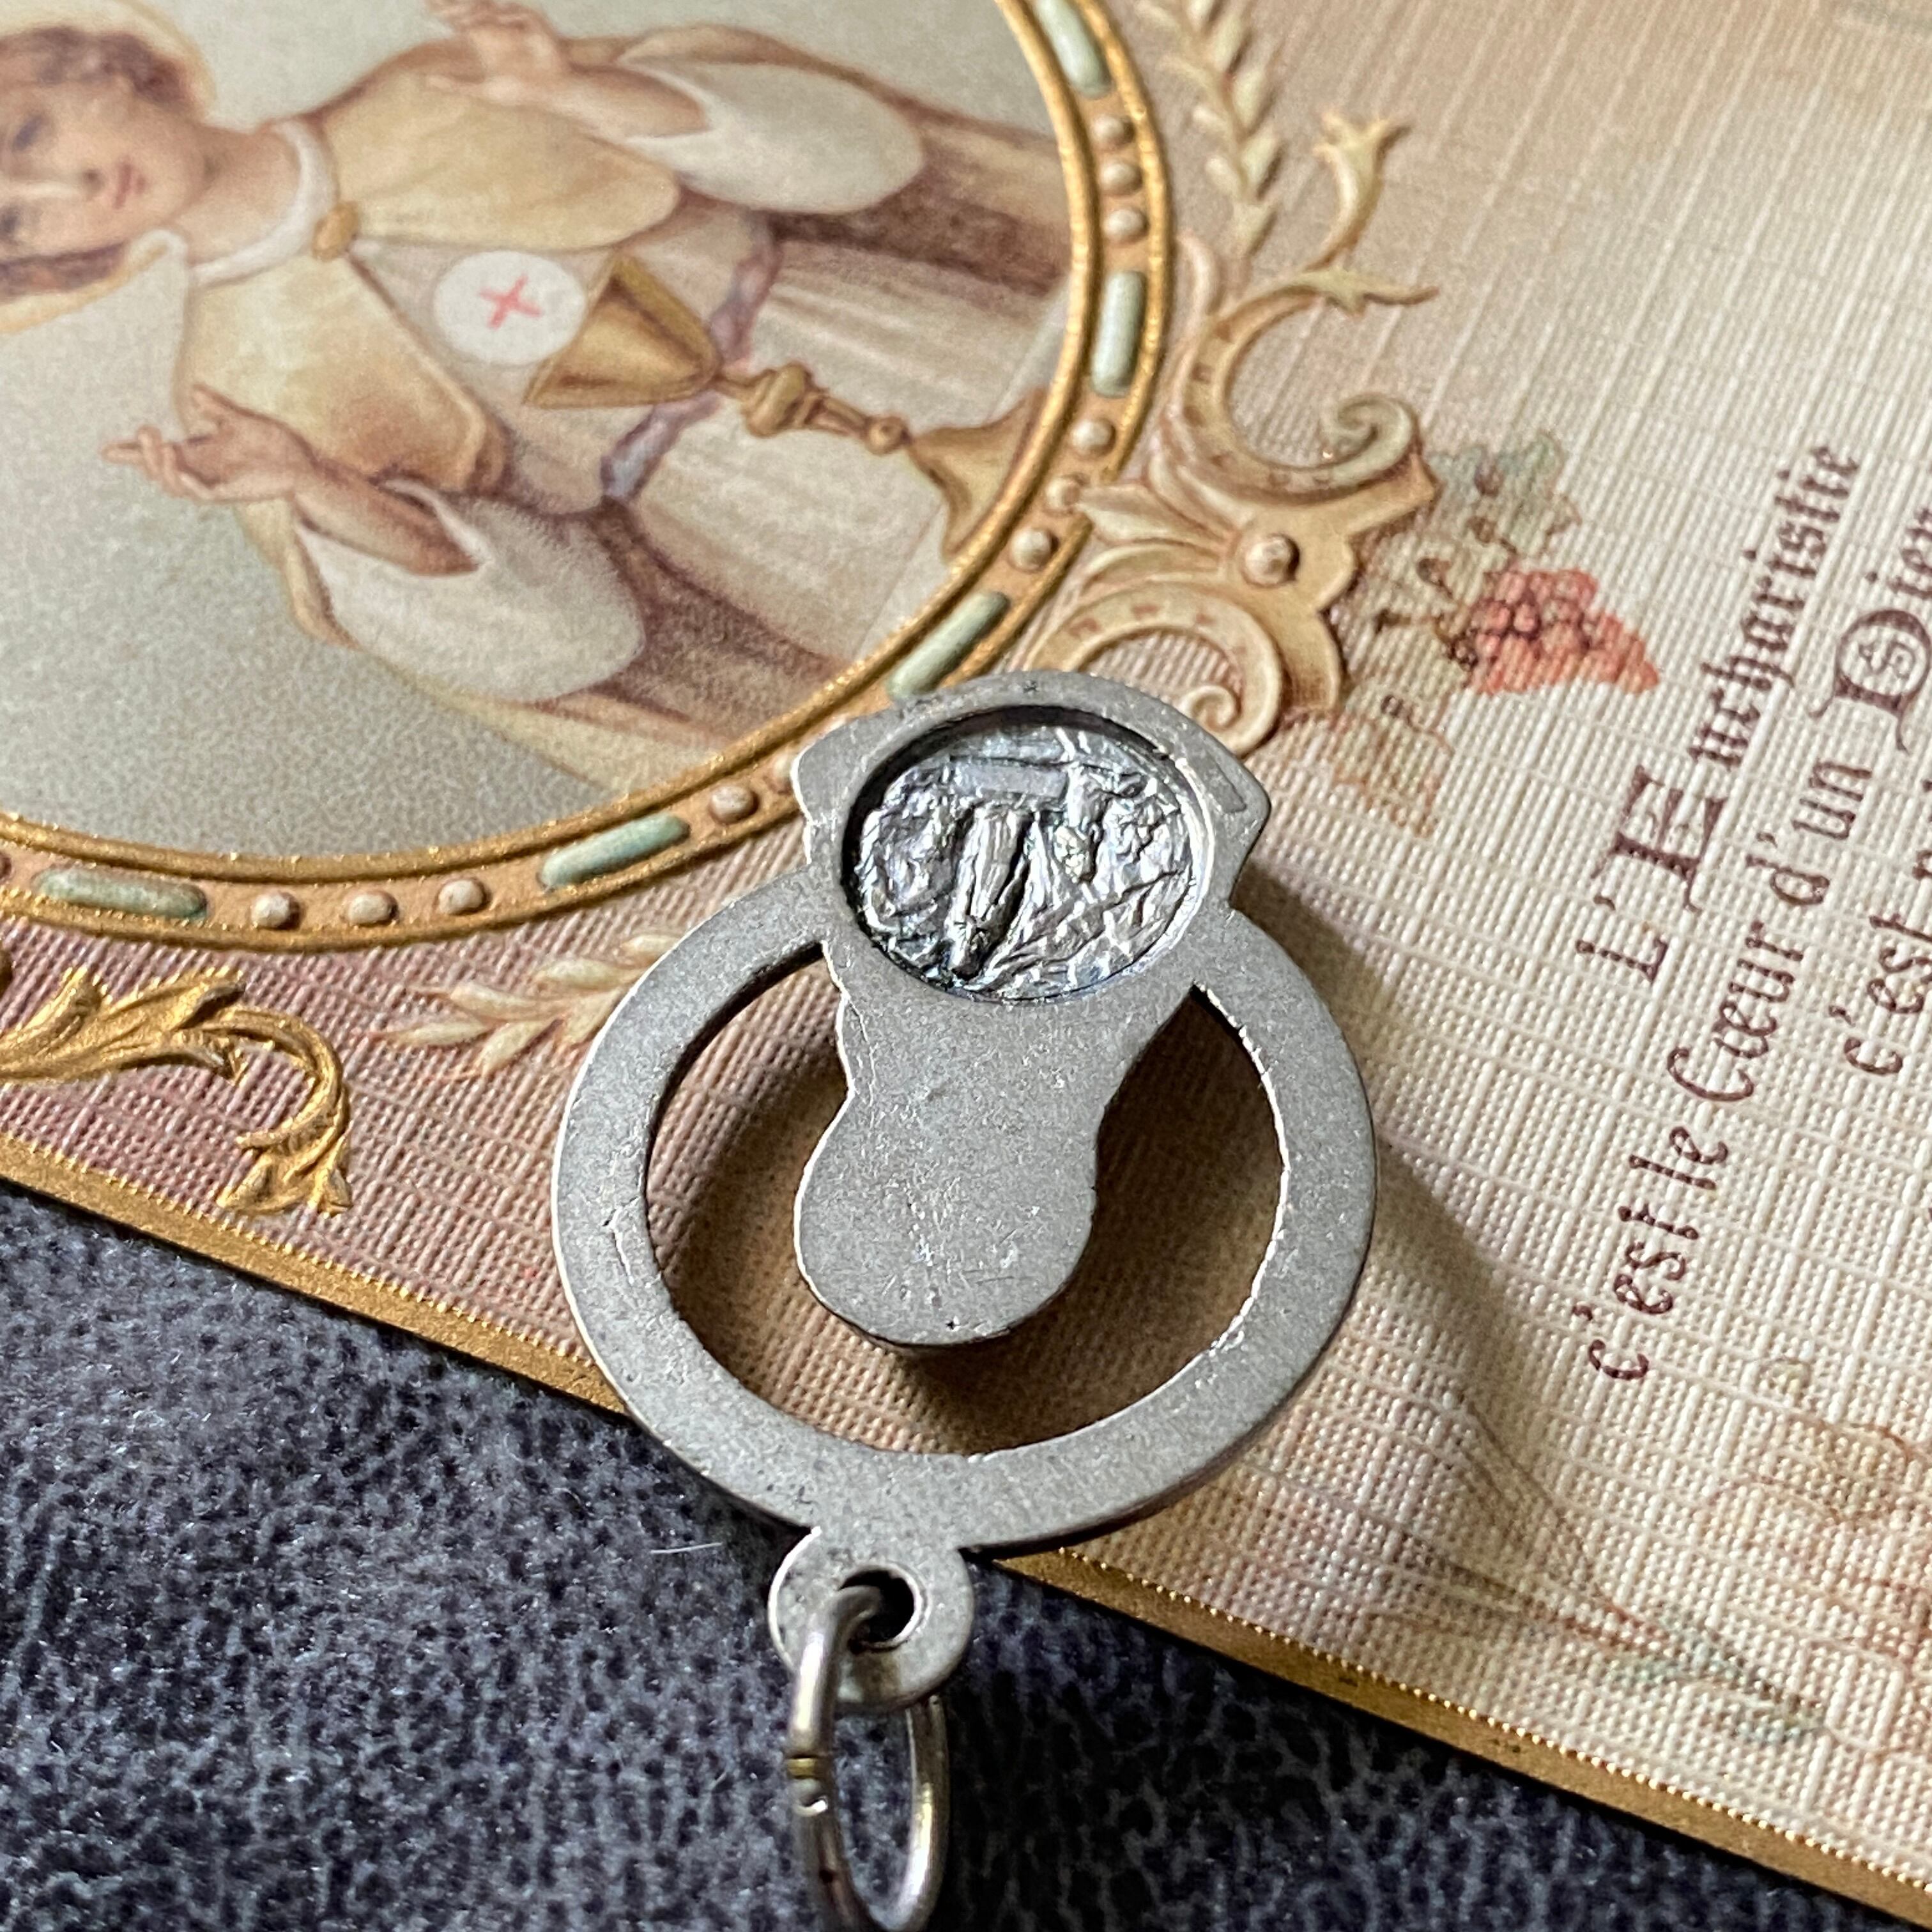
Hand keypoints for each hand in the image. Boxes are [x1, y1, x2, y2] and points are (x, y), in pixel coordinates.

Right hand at [102, 387, 322, 504]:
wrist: (302, 462)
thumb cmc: (273, 443)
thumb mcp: (239, 419)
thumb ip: (215, 407)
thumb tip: (193, 389)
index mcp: (196, 455)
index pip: (157, 455)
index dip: (131, 455)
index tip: (106, 451)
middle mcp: (200, 472)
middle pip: (157, 472)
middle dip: (143, 455)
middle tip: (143, 430)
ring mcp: (213, 485)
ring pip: (174, 486)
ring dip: (161, 467)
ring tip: (158, 444)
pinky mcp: (230, 494)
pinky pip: (203, 495)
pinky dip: (189, 484)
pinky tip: (180, 472)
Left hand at [424, 1, 572, 110]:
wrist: (553, 95)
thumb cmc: (523, 94)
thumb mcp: (484, 90)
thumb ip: (456, 85)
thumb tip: (425, 82)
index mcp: (484, 38)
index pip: (459, 17)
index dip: (444, 9)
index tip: (427, 9)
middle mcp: (497, 26)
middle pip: (471, 5)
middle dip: (455, 6)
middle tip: (438, 10)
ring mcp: (514, 22)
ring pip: (490, 6)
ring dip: (475, 11)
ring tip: (464, 22)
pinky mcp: (534, 22)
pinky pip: (516, 13)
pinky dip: (503, 17)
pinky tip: (492, 23)